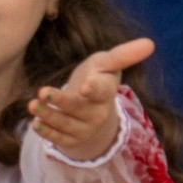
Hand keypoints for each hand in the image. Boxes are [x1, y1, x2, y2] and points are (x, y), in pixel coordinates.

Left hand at [27, 38, 152, 160]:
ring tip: (32, 105)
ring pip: (66, 124)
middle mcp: (98, 112)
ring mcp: (85, 128)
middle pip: (79, 109)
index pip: (102, 91)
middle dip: (61, 102)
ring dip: (49, 116)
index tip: (84, 87)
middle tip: (42, 92)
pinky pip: (59, 138)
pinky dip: (47, 132)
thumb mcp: (106, 63)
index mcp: (106, 92)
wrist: (90, 105)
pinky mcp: (72, 139)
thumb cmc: (97, 77)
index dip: (94, 89)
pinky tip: (35, 123)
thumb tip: (150, 43)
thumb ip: (123, 55)